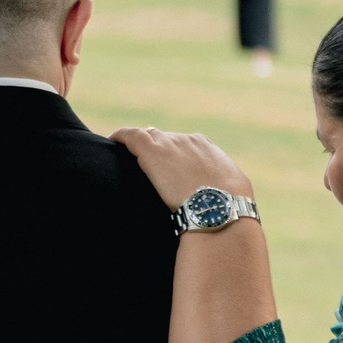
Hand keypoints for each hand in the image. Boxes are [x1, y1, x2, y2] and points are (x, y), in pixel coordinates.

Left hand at [109, 126, 253, 211]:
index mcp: (206, 148)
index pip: (184, 144)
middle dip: (155, 151)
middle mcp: (186, 141)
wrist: (220, 206)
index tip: (165, 165)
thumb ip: (220, 190)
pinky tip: (111, 141)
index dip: (173, 153)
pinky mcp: (151, 150)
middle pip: (164, 140)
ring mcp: (168, 144)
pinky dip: (120, 136)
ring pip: (147, 138)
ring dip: (137, 146)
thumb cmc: (229, 206)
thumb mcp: (231, 193)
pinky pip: (130, 136)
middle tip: (144, 169)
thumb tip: (220, 203)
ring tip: (123, 156)